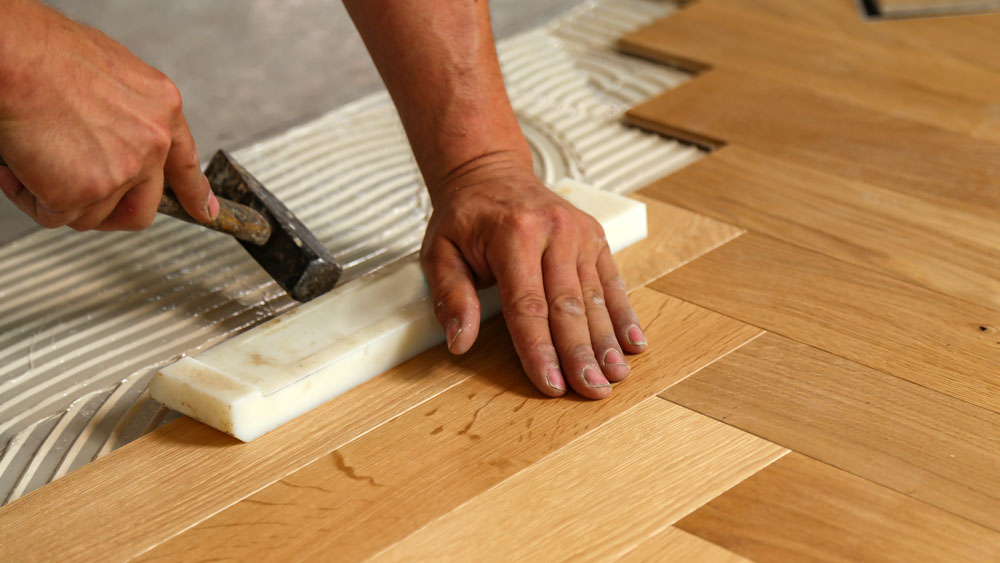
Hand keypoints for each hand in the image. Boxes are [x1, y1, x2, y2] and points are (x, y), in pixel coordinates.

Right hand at [0, 0, 216, 230]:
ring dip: (59, 197)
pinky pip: (55, 215)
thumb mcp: (114, 72)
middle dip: (111, 211)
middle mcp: (152, 143)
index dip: (195, 194)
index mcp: (162, 110)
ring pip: (93, 214)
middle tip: (79, 197)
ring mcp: (122, 171)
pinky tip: (18, 166)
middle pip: (143, 207)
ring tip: (35, 158)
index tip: (205, 212)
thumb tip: (115, 132)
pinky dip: (30, 197)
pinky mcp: (85, 192)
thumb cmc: (47, 52)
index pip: (186, 165)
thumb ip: (128, 112)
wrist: (16, 55)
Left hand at [421, 154, 646, 398]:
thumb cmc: (464, 218)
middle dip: (580, 353)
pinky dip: (623, 315)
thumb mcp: (439, 252)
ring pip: (594, 297)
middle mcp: (553, 232)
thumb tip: (460, 342)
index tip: (551, 385)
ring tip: (615, 376)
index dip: (539, 349)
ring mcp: (579, 234)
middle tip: (592, 390)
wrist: (491, 173)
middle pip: (568, 306)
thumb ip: (451, 297)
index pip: (527, 306)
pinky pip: (611, 281)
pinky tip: (633, 344)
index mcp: (514, 235)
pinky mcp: (595, 237)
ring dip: (606, 341)